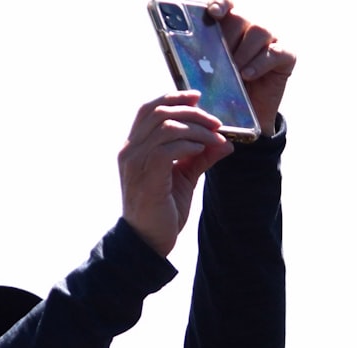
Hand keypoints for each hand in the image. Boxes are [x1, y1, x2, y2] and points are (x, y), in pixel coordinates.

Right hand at [119, 91, 234, 255]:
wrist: (148, 242)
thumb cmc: (163, 211)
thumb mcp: (184, 178)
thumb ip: (200, 157)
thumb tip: (226, 142)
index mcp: (134, 147)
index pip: (149, 109)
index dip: (173, 97)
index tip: (198, 97)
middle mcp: (130, 150)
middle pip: (159, 111)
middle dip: (191, 111)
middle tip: (215, 121)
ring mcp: (135, 162)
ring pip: (167, 126)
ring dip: (196, 128)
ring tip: (215, 138)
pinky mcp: (147, 175)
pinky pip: (169, 147)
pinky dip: (190, 144)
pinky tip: (203, 150)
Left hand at [210, 1, 296, 134]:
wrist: (247, 118)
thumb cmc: (226, 92)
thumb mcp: (210, 76)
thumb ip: (201, 60)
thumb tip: (184, 53)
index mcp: (231, 28)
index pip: (227, 5)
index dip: (221, 4)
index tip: (213, 12)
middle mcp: (252, 28)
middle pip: (240, 17)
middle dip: (228, 36)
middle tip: (218, 58)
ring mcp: (271, 40)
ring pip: (260, 30)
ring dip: (244, 51)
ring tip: (235, 72)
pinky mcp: (286, 56)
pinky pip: (276, 52)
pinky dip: (260, 63)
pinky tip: (248, 75)